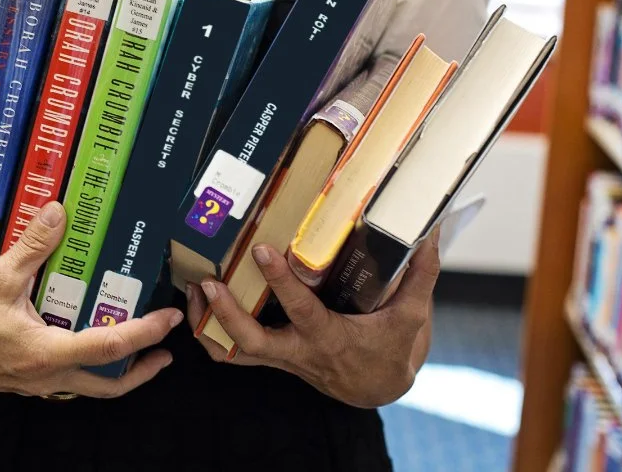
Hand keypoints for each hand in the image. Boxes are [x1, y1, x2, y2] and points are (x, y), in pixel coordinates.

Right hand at [0, 201, 183, 397]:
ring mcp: (36, 383)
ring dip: (118, 373)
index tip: (169, 318)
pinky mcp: (26, 381)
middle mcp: (47, 376)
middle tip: (167, 349)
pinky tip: (87, 344)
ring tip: (138, 350)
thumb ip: (33, 246)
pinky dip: (88, 368)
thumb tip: (58, 212)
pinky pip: (67, 381)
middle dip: (143, 369)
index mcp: (47, 352)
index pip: (110, 347)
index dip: (146, 332)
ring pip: (89, 388)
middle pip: (109, 385)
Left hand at [186, 233, 439, 407]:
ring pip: (233, 351)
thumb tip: (430, 232)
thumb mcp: (413, 315)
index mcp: (331, 337)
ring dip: (207, 323)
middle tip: (207, 280)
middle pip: (251, 341)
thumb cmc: (393, 350)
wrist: (379, 388)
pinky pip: (232, 353)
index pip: (301, 310)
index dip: (281, 282)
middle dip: (226, 313)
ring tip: (191, 288)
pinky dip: (211, 332)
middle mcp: (299, 351)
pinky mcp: (272, 357)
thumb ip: (420, 274)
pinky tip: (199, 305)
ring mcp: (281, 358)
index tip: (263, 251)